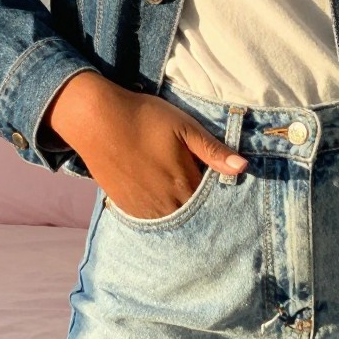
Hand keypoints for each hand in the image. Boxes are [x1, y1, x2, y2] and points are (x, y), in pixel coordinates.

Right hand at [44, 74, 247, 219]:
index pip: (211, 201)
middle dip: (201, 207)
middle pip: (193, 214)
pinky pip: (150, 220)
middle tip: (198, 189)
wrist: (95, 119)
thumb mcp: (184, 127)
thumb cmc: (143, 118)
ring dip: (179, 212)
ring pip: (172, 220)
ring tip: (178, 193)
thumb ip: (213, 151)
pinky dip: (159, 213)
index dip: (216, 194)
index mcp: (184, 182)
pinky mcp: (126, 206)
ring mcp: (144, 207)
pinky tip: (160, 199)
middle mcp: (166, 202)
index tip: (218, 185)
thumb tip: (243, 167)